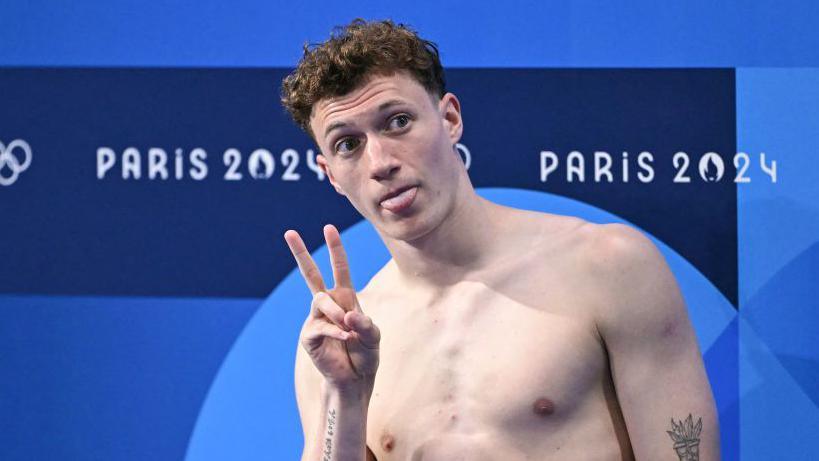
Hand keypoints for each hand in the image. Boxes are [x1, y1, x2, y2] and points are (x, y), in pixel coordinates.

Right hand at [285, 224, 380, 387]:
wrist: (354, 379)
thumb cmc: (365, 355)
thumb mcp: (373, 337)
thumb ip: (365, 325)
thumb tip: (347, 318)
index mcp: (345, 298)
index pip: (339, 268)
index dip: (335, 248)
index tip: (328, 227)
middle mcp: (328, 305)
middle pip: (310, 274)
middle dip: (300, 252)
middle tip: (289, 232)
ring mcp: (316, 319)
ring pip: (321, 301)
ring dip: (336, 311)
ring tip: (347, 326)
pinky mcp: (309, 336)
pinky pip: (320, 326)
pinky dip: (336, 332)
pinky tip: (346, 338)